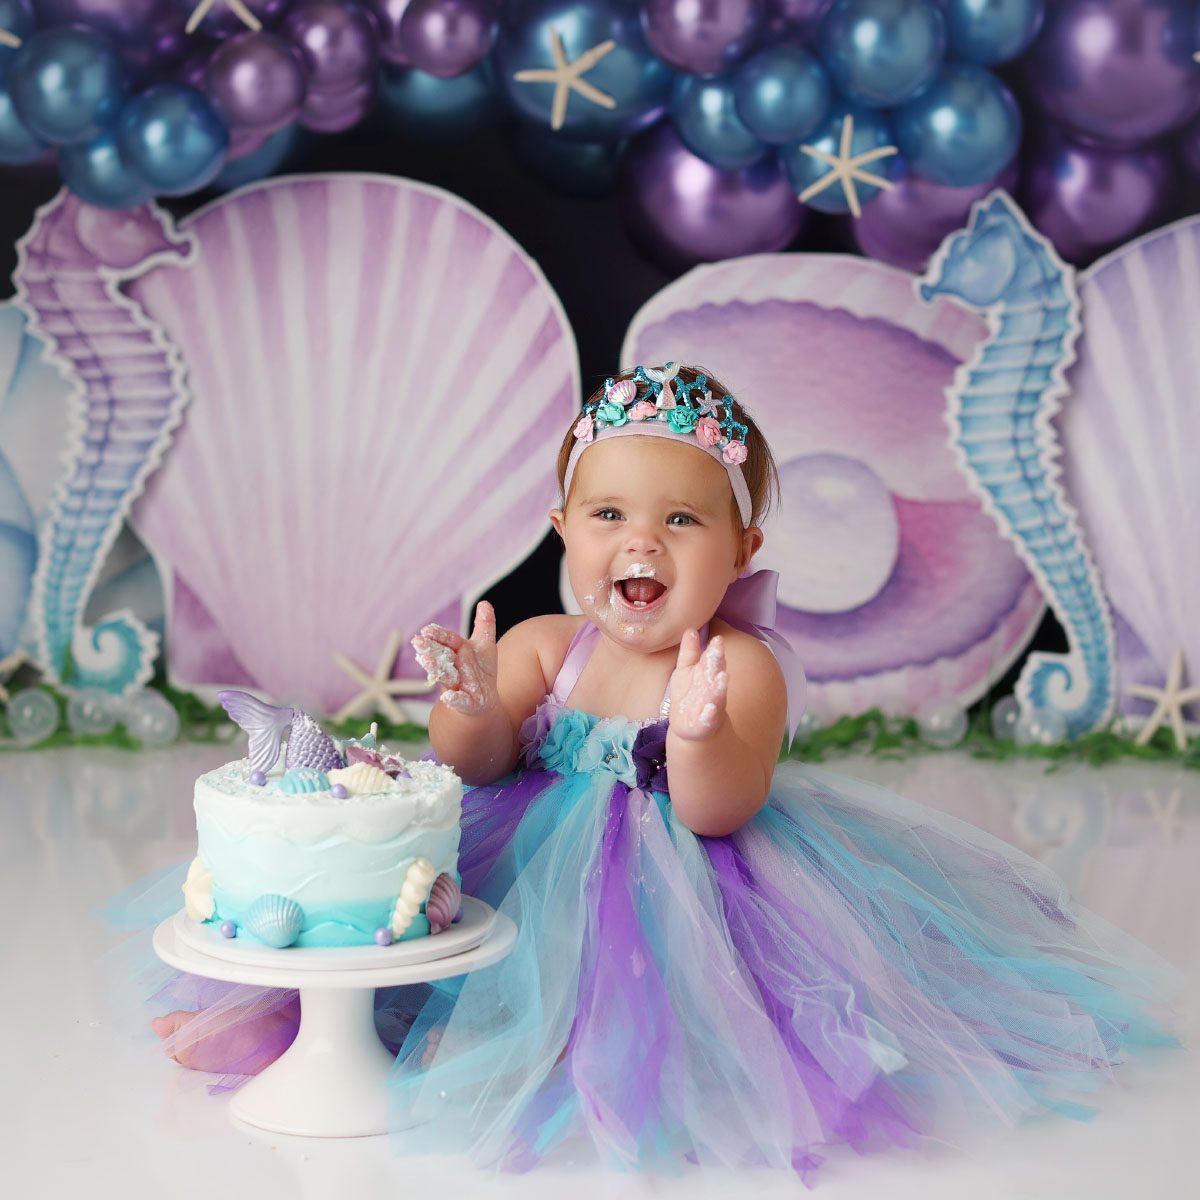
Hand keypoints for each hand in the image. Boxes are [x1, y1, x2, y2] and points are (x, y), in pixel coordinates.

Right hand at [411, 600, 498, 714]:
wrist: (481, 700)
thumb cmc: (480, 670)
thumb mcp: (485, 646)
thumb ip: (484, 625)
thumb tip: (484, 603)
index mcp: (457, 652)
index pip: (449, 641)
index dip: (439, 635)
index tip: (427, 629)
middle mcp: (453, 667)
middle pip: (441, 656)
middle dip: (431, 649)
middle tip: (417, 641)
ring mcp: (457, 685)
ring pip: (446, 676)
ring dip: (436, 668)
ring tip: (426, 660)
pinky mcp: (464, 702)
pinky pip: (458, 700)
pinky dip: (453, 699)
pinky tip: (448, 697)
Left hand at [667, 629, 727, 740]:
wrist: (692, 726)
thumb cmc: (690, 693)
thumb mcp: (685, 670)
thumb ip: (689, 652)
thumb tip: (690, 629)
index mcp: (707, 673)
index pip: (712, 659)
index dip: (715, 650)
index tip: (717, 639)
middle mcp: (712, 687)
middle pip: (716, 674)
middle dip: (718, 663)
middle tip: (719, 652)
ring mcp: (710, 705)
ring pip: (716, 695)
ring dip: (720, 687)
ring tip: (723, 677)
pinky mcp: (705, 723)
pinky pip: (709, 719)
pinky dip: (710, 715)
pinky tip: (710, 710)